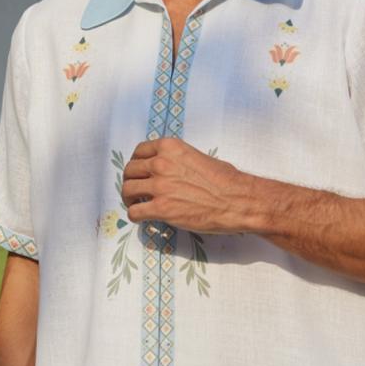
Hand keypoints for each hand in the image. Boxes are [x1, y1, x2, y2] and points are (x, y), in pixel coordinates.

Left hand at [120, 138, 253, 233]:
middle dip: (130, 181)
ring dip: (129, 198)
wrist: (237, 200)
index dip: (136, 163)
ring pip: (127, 190)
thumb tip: (169, 169)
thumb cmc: (225, 180)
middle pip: (130, 171)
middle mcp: (161, 164)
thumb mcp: (198, 157)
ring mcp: (159, 186)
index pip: (139, 151)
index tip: (139, 172)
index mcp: (170, 147)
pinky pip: (134, 212)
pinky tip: (141, 218)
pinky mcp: (161, 208)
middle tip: (135, 190)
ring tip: (136, 204)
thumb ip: (177, 160)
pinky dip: (135, 216)